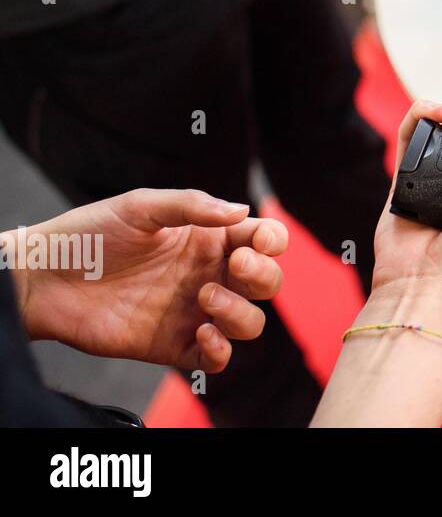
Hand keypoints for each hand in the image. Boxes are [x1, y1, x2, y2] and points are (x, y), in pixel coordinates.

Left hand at [6, 190, 286, 371]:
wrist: (44, 279)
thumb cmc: (89, 235)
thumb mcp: (141, 206)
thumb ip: (193, 205)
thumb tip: (243, 210)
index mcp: (208, 239)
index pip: (263, 240)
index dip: (273, 240)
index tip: (255, 243)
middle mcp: (208, 275)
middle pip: (266, 282)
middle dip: (262, 276)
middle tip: (232, 268)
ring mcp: (193, 312)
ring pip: (249, 323)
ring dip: (241, 312)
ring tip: (205, 298)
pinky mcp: (172, 346)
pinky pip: (215, 360)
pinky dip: (221, 351)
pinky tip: (202, 333)